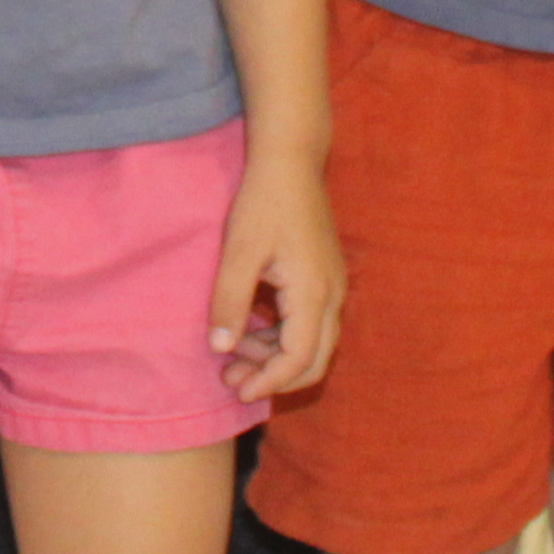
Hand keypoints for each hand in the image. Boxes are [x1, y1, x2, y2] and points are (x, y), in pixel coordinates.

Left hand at [207, 149, 343, 399]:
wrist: (290, 162)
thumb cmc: (263, 203)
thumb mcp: (237, 252)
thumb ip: (229, 302)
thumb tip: (220, 349)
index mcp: (313, 293)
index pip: (298, 358)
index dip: (268, 382)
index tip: (237, 391)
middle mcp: (333, 296)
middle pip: (314, 361)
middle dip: (274, 377)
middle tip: (231, 378)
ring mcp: (333, 287)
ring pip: (313, 344)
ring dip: (275, 357)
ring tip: (232, 352)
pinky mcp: (326, 278)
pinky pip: (311, 324)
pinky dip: (282, 336)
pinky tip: (250, 328)